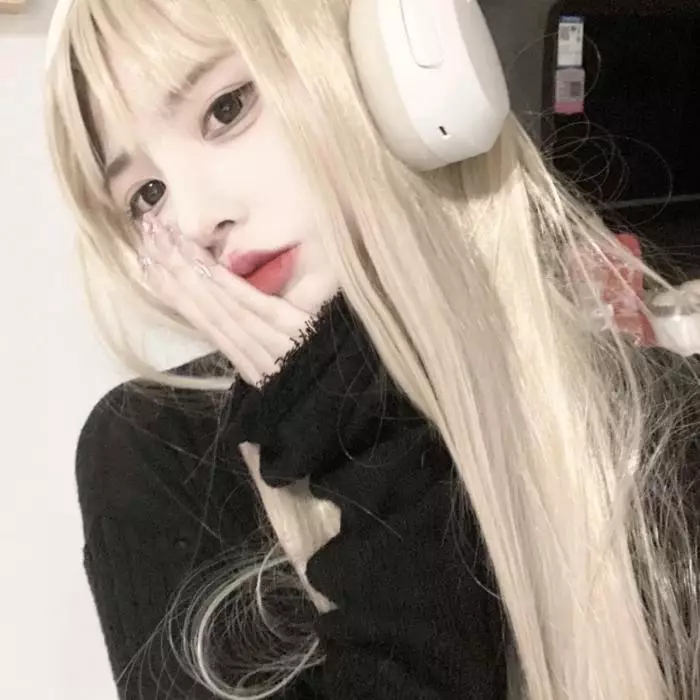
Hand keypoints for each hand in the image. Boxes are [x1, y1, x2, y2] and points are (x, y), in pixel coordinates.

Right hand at [138, 216, 310, 385]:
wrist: (345, 405)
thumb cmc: (316, 386)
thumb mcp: (278, 376)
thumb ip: (254, 353)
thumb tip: (230, 319)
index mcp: (248, 365)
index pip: (205, 324)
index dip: (174, 294)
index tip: (148, 265)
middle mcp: (251, 357)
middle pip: (206, 312)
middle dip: (174, 273)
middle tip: (148, 237)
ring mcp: (271, 345)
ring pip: (223, 308)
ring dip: (192, 273)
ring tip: (168, 242)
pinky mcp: (294, 333)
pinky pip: (257, 308)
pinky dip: (230, 288)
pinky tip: (207, 267)